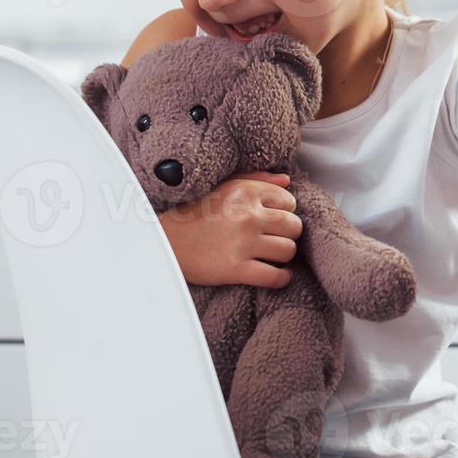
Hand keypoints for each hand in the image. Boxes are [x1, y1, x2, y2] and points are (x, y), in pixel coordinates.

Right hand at [157, 171, 303, 287]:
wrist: (162, 240)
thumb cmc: (195, 212)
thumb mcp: (224, 187)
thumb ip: (257, 179)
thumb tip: (286, 180)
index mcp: (246, 192)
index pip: (289, 202)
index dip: (284, 212)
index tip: (273, 220)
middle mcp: (247, 215)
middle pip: (294, 227)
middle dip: (289, 234)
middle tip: (276, 239)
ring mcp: (242, 243)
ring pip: (288, 251)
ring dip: (284, 256)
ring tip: (272, 256)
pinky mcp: (235, 269)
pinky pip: (275, 277)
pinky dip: (281, 279)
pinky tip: (277, 276)